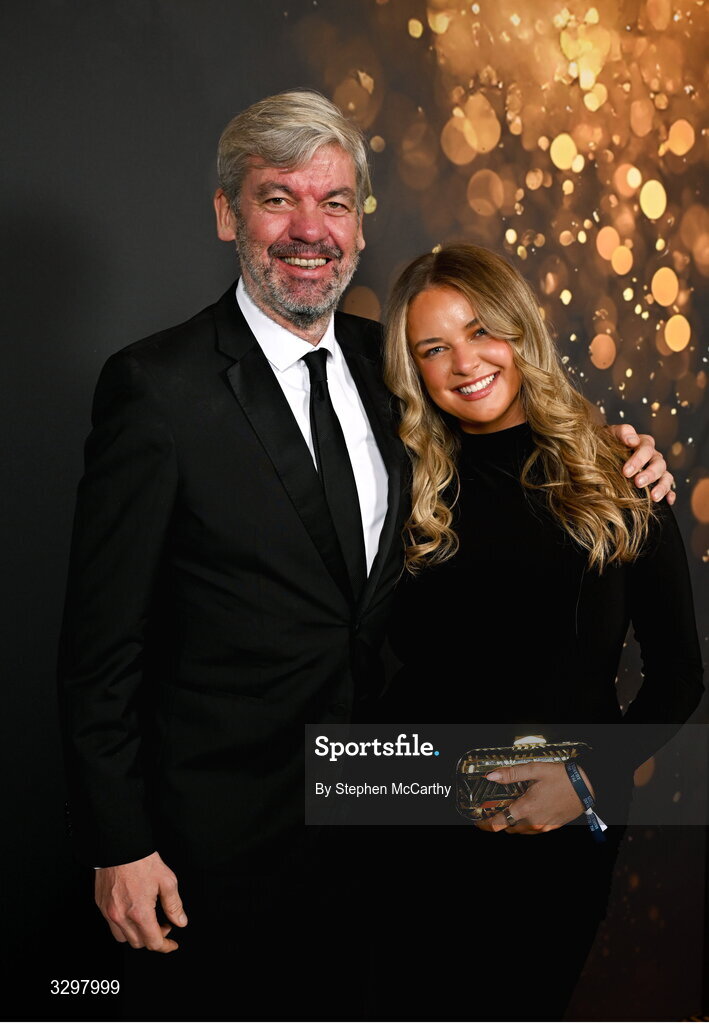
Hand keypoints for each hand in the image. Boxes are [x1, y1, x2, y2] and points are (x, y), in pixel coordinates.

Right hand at [95, 851, 186, 951]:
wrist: (119, 845)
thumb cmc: (142, 860)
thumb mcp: (166, 880)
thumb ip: (174, 905)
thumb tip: (180, 921)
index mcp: (139, 912)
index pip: (153, 942)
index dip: (166, 946)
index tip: (172, 944)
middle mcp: (120, 916)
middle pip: (138, 943)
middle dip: (153, 938)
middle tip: (163, 924)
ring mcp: (108, 912)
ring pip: (123, 938)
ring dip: (137, 935)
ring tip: (147, 920)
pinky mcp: (101, 905)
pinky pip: (112, 925)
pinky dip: (123, 925)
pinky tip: (133, 912)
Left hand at [474, 761, 592, 834]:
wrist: (585, 787)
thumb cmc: (561, 778)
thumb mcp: (535, 770)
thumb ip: (511, 774)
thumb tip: (491, 776)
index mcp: (526, 808)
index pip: (499, 823)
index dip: (486, 824)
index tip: (479, 822)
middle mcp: (533, 822)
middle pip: (509, 829)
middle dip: (500, 822)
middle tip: (495, 812)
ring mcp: (544, 826)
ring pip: (521, 831)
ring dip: (513, 824)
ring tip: (511, 811)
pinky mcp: (552, 827)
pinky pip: (533, 831)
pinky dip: (526, 825)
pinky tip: (528, 813)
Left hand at [608, 423, 674, 504]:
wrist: (603, 453)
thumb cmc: (607, 442)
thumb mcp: (611, 434)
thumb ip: (622, 432)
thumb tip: (632, 440)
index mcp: (643, 443)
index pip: (646, 449)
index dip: (638, 460)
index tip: (626, 472)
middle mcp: (653, 456)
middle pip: (658, 464)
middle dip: (649, 474)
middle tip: (638, 483)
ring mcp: (657, 470)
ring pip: (666, 476)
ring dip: (662, 486)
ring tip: (654, 497)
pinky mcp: (658, 482)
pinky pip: (669, 488)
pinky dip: (670, 494)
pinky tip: (668, 501)